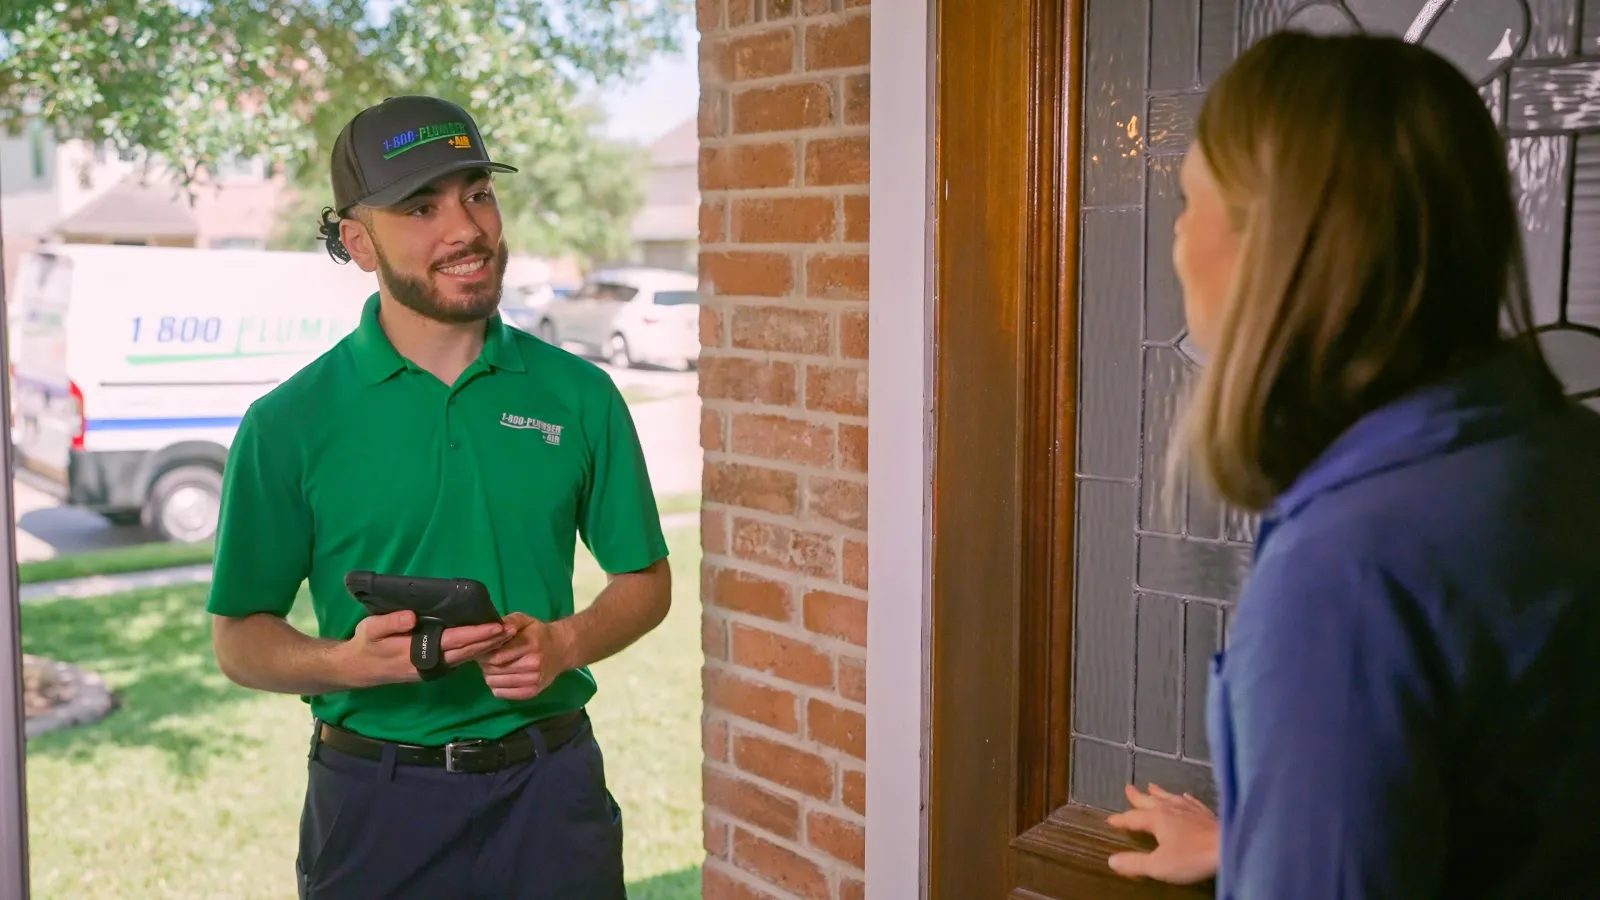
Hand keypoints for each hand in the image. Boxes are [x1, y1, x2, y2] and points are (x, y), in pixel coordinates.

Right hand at [343, 610, 512, 687]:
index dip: (476, 634)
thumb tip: (413, 617)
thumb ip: (391, 623)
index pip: (454, 641)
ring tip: (505, 635)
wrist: (358, 669)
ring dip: (485, 647)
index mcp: (416, 653)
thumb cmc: (365, 645)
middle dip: (490, 641)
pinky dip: (474, 651)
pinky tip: (486, 644)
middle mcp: (429, 664)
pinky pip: (458, 660)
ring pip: (465, 658)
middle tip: (512, 629)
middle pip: (466, 652)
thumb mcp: (370, 630)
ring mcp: (431, 669)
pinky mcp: (431, 669)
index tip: (496, 627)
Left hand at [478, 612, 568, 700]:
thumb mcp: (525, 620)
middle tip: (487, 658)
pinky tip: (501, 677)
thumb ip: (510, 621)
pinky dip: (497, 686)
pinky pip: (502, 694)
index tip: (482, 649)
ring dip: (489, 675)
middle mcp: (533, 664)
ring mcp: (533, 680)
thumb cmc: (538, 633)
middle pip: (493, 670)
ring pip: (495, 683)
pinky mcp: (532, 692)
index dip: (483, 653)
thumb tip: (497, 628)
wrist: (561, 650)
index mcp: (530, 644)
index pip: (495, 655)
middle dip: (485, 664)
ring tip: (494, 667)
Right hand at [1106, 783, 1219, 884]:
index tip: (1110, 820)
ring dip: (1158, 793)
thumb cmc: (1192, 857)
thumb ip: (1134, 863)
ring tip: (1151, 786)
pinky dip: (1185, 798)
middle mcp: (1171, 809)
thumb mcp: (1158, 865)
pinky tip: (1186, 796)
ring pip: (1169, 797)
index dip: (1121, 820)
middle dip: (1137, 796)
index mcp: (1156, 819)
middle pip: (1149, 801)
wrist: (1229, 847)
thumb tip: (1112, 860)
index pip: (1133, 818)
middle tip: (1128, 788)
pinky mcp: (1206, 813)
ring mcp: (1190, 809)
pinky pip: (1192, 802)